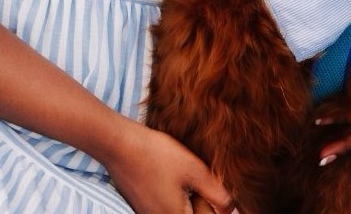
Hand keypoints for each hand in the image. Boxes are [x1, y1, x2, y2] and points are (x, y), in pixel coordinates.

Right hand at [106, 121, 236, 213]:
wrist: (118, 144)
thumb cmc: (154, 154)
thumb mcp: (192, 169)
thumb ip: (216, 192)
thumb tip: (232, 208)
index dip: (215, 210)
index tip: (217, 196)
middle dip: (202, 205)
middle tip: (203, 183)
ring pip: (178, 211)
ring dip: (189, 200)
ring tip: (188, 177)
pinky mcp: (141, 204)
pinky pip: (165, 206)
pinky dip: (175, 195)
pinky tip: (173, 175)